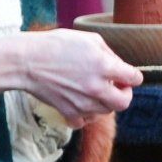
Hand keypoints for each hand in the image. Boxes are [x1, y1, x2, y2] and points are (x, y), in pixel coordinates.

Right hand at [0, 30, 142, 127]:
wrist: (26, 61)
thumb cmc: (56, 45)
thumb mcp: (88, 39)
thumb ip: (109, 54)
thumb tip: (120, 67)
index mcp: (104, 66)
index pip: (134, 78)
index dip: (133, 75)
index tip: (126, 74)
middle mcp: (96, 88)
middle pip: (124, 103)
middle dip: (124, 94)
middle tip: (116, 86)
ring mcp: (82, 103)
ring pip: (105, 112)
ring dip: (104, 102)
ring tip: (94, 90)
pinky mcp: (68, 112)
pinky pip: (85, 122)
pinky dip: (85, 115)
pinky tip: (80, 102)